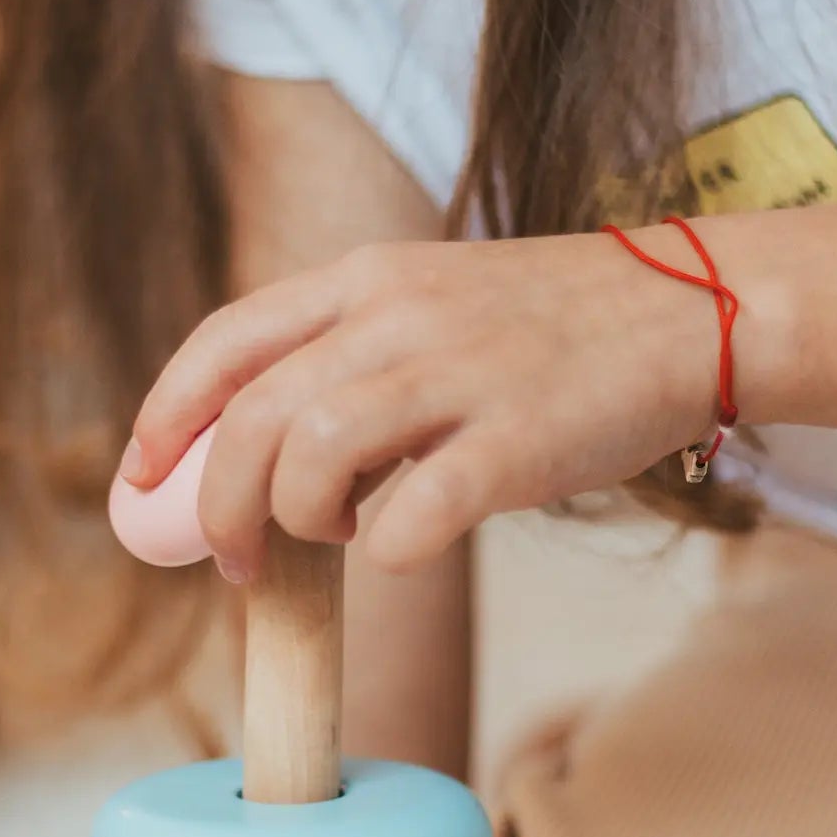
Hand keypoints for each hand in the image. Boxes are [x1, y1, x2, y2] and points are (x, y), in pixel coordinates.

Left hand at [122, 230, 722, 580]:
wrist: (693, 310)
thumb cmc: (551, 329)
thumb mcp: (431, 305)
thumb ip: (345, 358)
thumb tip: (258, 454)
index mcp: (366, 278)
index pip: (224, 341)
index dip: (166, 417)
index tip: (143, 478)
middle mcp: (398, 314)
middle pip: (252, 416)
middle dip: (217, 504)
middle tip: (235, 558)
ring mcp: (459, 373)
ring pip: (311, 456)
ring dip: (297, 519)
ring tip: (333, 534)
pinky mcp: (518, 441)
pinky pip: (411, 517)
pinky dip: (384, 551)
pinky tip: (401, 546)